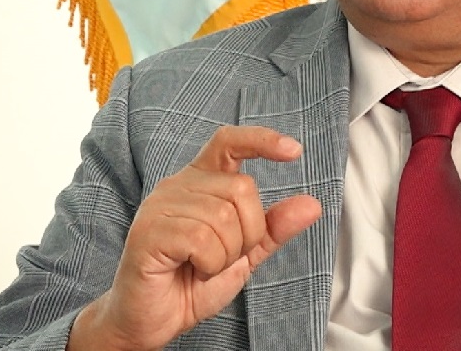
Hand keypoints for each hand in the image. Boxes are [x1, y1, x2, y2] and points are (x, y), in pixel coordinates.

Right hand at [67, 126, 322, 350]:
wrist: (152, 320)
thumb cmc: (191, 282)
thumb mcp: (244, 253)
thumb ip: (273, 228)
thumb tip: (312, 204)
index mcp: (199, 181)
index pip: (229, 142)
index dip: (261, 140)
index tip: (293, 151)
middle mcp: (177, 185)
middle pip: (241, 188)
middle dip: (247, 233)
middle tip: (222, 257)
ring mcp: (159, 206)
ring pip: (224, 217)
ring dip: (226, 254)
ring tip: (203, 266)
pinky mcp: (149, 232)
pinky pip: (202, 240)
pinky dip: (209, 264)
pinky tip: (191, 270)